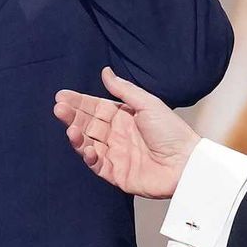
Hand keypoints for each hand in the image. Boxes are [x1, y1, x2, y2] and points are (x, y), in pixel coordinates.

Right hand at [53, 67, 199, 198]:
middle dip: (72, 116)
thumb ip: (124, 90)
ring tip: (69, 129)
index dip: (78, 102)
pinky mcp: (117, 174)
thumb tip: (106, 72)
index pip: (95, 108)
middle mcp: (116, 135)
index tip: (62, 96)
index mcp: (123, 117)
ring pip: (88, 144)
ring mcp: (115, 155)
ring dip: (77, 136)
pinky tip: (87, 148)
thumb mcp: (148, 104)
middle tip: (59, 108)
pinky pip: (98, 165)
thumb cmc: (172, 132)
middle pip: (88, 124)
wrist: (187, 162)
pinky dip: (90, 157)